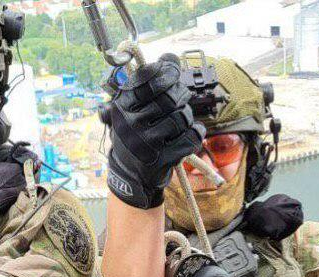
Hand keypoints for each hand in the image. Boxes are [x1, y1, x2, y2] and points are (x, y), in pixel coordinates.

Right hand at [103, 54, 204, 208]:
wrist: (130, 177)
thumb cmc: (134, 136)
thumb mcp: (129, 109)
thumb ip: (146, 84)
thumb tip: (170, 58)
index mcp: (122, 106)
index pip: (148, 79)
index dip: (166, 72)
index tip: (173, 72)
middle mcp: (131, 123)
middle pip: (168, 97)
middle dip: (180, 94)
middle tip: (182, 98)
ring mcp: (147, 143)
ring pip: (181, 117)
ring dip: (187, 116)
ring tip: (183, 120)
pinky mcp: (162, 160)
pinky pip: (189, 139)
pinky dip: (196, 133)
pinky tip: (194, 132)